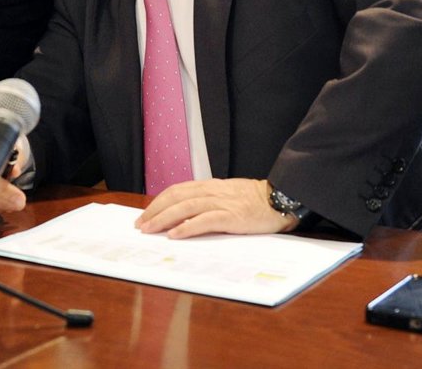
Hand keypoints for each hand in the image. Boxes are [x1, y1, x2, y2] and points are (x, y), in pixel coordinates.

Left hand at [135, 178, 297, 238]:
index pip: (176, 191)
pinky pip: (204, 221)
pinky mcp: (231, 216)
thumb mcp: (227, 196)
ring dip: (164, 219)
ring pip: (185, 208)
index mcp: (209, 186)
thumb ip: (208, 202)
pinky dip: (187, 227)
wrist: (280, 199)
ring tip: (150, 230)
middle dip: (154, 211)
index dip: (158, 202)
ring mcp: (221, 203)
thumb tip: (184, 217)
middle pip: (175, 197)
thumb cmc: (255, 201)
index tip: (145, 215)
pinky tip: (174, 235)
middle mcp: (212, 192)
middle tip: (140, 225)